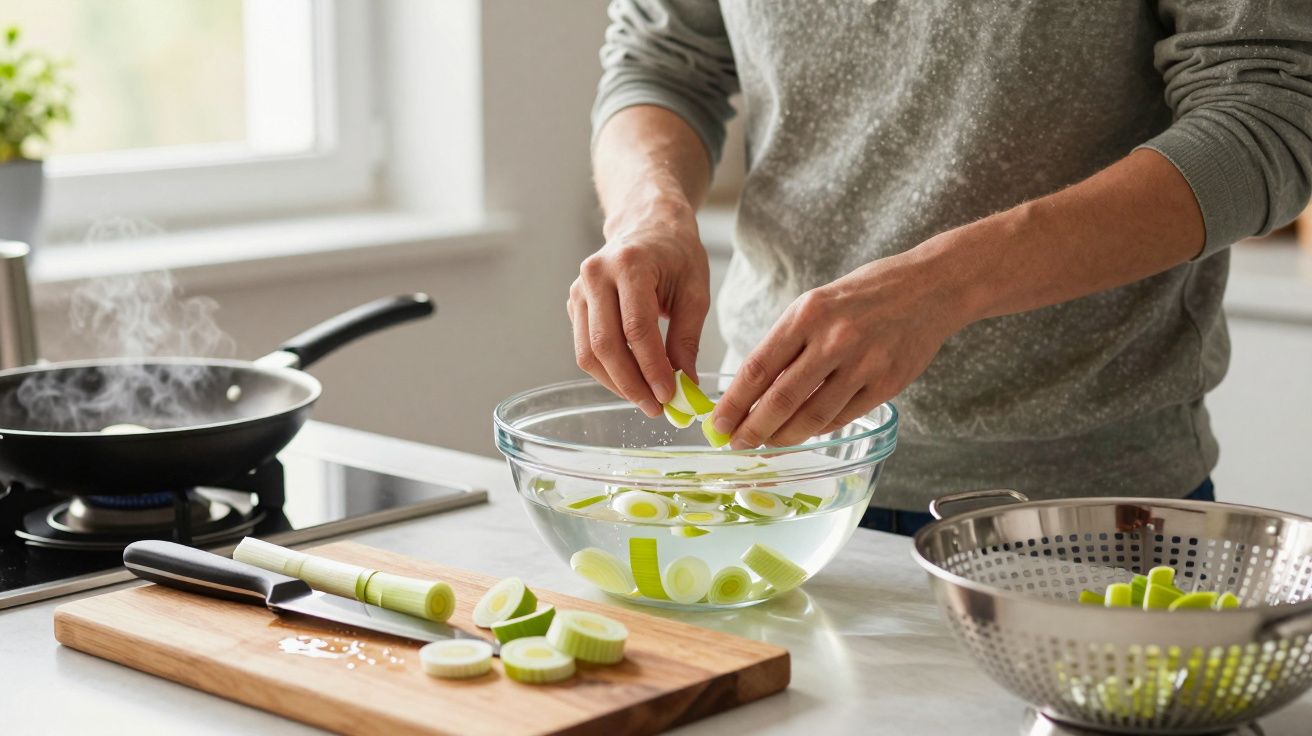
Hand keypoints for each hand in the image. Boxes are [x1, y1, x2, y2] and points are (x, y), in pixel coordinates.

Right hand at [567, 204, 710, 416]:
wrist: (647, 224)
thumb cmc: (676, 254)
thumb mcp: (695, 291)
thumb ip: (687, 338)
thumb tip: (684, 385)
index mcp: (629, 264)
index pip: (636, 328)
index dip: (652, 368)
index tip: (670, 395)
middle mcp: (595, 275)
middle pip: (605, 344)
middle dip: (631, 384)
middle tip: (656, 408)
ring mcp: (579, 290)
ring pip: (588, 352)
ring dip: (617, 384)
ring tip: (646, 400)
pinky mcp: (574, 304)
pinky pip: (585, 348)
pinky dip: (608, 372)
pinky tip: (632, 381)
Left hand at [709, 252, 967, 447]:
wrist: (930, 287)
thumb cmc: (864, 295)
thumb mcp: (816, 304)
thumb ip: (787, 343)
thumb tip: (752, 390)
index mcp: (808, 314)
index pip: (758, 368)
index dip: (734, 402)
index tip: (719, 422)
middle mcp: (834, 339)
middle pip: (781, 399)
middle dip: (753, 428)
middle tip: (737, 443)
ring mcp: (863, 364)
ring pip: (813, 416)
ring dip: (784, 436)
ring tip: (768, 443)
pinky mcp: (887, 385)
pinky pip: (843, 417)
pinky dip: (819, 428)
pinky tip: (805, 431)